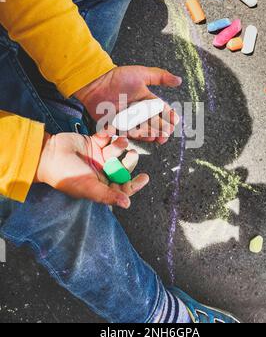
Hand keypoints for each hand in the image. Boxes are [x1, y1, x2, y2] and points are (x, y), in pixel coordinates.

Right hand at [34, 132, 148, 208]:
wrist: (48, 154)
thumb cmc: (66, 175)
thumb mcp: (88, 187)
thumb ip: (108, 195)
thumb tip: (127, 204)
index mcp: (101, 185)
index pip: (122, 186)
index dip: (134, 183)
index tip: (145, 177)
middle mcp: (101, 172)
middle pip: (122, 167)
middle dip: (129, 161)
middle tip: (133, 154)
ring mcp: (98, 157)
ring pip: (116, 151)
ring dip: (120, 146)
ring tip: (120, 141)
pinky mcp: (93, 142)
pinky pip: (106, 138)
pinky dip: (108, 134)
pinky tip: (106, 132)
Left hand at [75, 66, 181, 144]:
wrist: (95, 84)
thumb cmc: (117, 77)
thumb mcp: (141, 74)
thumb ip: (160, 76)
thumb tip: (179, 80)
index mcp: (147, 100)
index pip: (162, 110)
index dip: (169, 116)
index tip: (175, 121)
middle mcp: (140, 112)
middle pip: (154, 123)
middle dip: (162, 128)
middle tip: (167, 132)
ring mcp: (129, 120)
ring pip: (143, 129)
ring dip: (151, 133)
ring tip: (158, 136)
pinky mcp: (119, 126)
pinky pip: (129, 133)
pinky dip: (136, 136)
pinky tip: (143, 137)